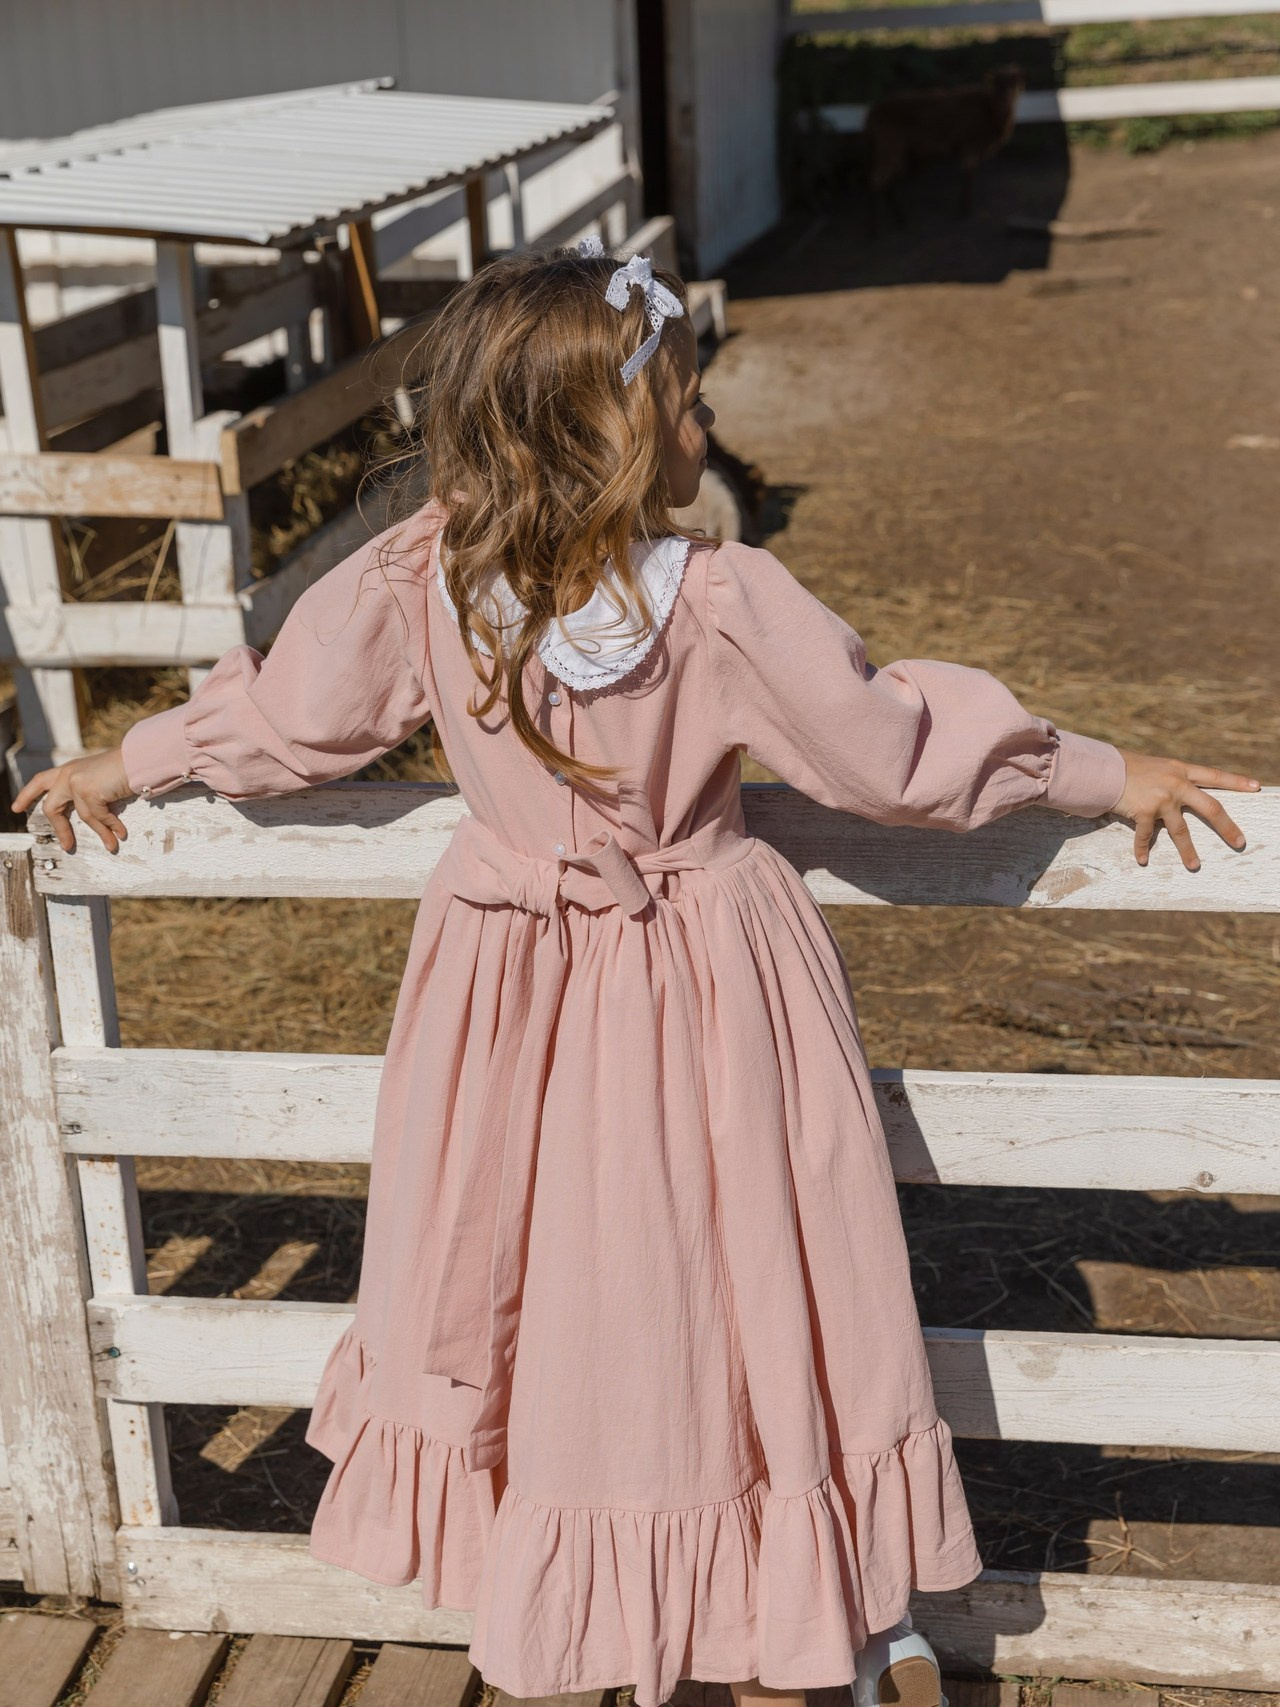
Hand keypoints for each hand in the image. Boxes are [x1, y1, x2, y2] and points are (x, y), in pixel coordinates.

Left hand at [12, 746, 133, 853]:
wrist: (138, 758)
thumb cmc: (125, 766)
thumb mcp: (100, 776)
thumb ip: (91, 789)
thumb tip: (93, 815)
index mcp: (70, 768)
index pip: (41, 781)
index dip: (27, 795)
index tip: (16, 808)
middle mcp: (68, 774)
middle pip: (52, 805)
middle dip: (60, 828)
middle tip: (66, 845)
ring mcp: (76, 782)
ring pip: (83, 817)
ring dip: (100, 833)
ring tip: (110, 844)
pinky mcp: (87, 791)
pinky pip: (99, 817)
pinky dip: (111, 827)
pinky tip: (120, 833)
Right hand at [1112, 749, 1260, 870]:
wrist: (1105, 769)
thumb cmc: (1129, 767)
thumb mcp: (1158, 767)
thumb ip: (1174, 778)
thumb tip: (1187, 791)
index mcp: (1181, 771)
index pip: (1215, 776)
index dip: (1236, 782)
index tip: (1256, 787)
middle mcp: (1176, 785)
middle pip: (1211, 808)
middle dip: (1227, 827)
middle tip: (1240, 843)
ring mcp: (1162, 800)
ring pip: (1181, 831)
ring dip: (1188, 851)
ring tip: (1194, 867)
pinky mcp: (1145, 812)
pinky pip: (1146, 836)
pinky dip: (1143, 849)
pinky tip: (1142, 860)